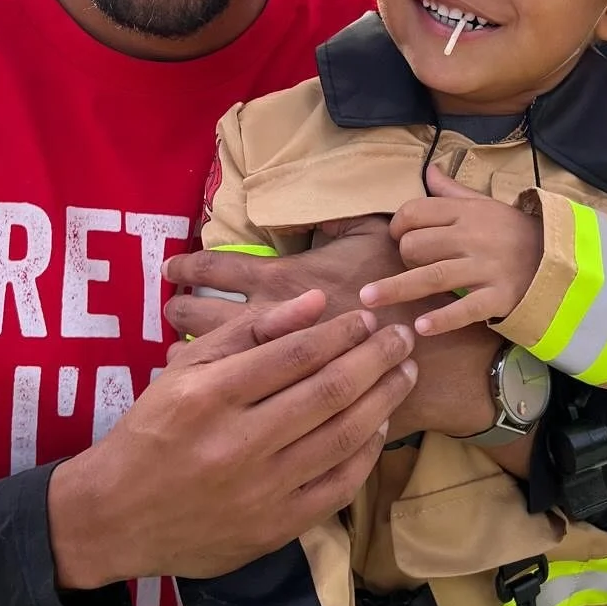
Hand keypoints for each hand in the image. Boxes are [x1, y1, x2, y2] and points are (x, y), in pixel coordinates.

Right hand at [47, 291, 416, 586]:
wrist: (115, 517)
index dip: (342, 331)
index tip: (368, 315)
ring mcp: (261, 490)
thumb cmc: (152, 431)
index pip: (297, 353)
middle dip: (376, 357)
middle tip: (403, 335)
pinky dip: (366, 453)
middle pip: (329, 391)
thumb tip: (314, 301)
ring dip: (383, 400)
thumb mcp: (184, 369)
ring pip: (343, 437)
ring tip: (404, 373)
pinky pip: (338, 485)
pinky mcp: (275, 527)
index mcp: (211, 396)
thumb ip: (249, 332)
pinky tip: (380, 426)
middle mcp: (238, 443)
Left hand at [165, 223, 502, 438]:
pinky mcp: (288, 400)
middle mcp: (267, 325)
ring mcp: (274, 370)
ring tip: (174, 348)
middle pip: (202, 319)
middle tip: (169, 308)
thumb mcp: (374, 235)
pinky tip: (212, 388)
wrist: (438, 362)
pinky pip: (239, 401)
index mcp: (283, 280)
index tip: (173, 269)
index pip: (217, 269)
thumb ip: (337, 219)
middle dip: (181, 313)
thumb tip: (311, 204)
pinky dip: (219, 391)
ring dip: (188, 352)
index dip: (189, 268)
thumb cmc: (406, 290)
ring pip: (211, 363)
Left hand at [358, 167, 542, 336]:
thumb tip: (429, 171)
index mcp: (467, 212)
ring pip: (432, 276)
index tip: (399, 237)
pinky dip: (443, 319)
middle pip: (417, 246)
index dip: (398, 226)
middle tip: (408, 266)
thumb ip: (453, 192)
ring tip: (369, 300)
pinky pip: (465, 309)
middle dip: (402, 258)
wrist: (563, 259)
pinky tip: (421, 327)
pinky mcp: (499, 297)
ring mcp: (485, 268)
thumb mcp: (486, 205)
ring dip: (397, 289)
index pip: (416, 212)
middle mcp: (473, 237)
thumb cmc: (516, 232)